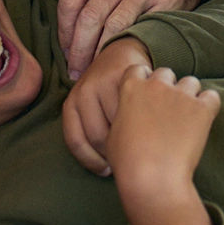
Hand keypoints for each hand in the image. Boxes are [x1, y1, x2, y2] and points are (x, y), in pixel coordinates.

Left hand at [57, 0, 207, 79]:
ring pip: (112, 26)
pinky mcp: (163, 1)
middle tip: (75, 70)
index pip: (70, 0)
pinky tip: (118, 58)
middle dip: (78, 50)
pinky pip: (138, 30)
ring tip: (94, 70)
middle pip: (89, 17)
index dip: (63, 31)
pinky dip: (124, 48)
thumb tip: (68, 35)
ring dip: (99, 53)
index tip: (65, 50)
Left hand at [62, 37, 152, 175]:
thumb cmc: (106, 91)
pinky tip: (151, 126)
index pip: (76, 141)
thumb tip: (106, 170)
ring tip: (141, 142)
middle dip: (115, 153)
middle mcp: (84, 91)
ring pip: (119, 124)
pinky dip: (144, 122)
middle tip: (129, 157)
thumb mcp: (91, 108)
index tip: (106, 171)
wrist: (123, 53)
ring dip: (131, 139)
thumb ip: (92, 131)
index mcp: (72, 103)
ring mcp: (105, 81)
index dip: (92, 162)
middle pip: (99, 136)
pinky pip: (136, 108)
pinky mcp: (127, 74)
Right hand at [106, 65, 220, 224]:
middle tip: (167, 110)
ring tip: (187, 117)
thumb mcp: (112, 136)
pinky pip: (212, 97)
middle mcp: (157, 85)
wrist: (152, 177)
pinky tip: (203, 120)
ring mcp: (181, 95)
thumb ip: (122, 118)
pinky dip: (209, 106)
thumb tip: (128, 120)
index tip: (147, 96)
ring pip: (191, 82)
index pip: (139, 70)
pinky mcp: (202, 108)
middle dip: (167, 87)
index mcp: (131, 88)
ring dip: (189, 96)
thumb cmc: (128, 162)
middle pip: (166, 73)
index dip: (143, 82)